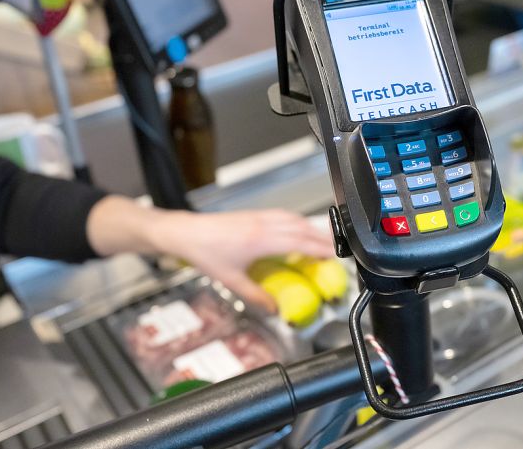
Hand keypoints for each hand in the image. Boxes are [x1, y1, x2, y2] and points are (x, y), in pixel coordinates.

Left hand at [148, 209, 335, 311]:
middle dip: (322, 237)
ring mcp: (259, 216)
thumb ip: (255, 296)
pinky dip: (296, 221)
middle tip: (336, 249)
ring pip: (294, 218)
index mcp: (260, 240)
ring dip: (311, 227)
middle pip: (302, 227)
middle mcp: (263, 224)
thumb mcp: (231, 280)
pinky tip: (298, 228)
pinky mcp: (253, 214)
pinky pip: (283, 214)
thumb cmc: (205, 254)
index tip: (334, 255)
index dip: (319, 248)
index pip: (299, 242)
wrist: (186, 233)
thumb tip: (273, 309)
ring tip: (322, 238)